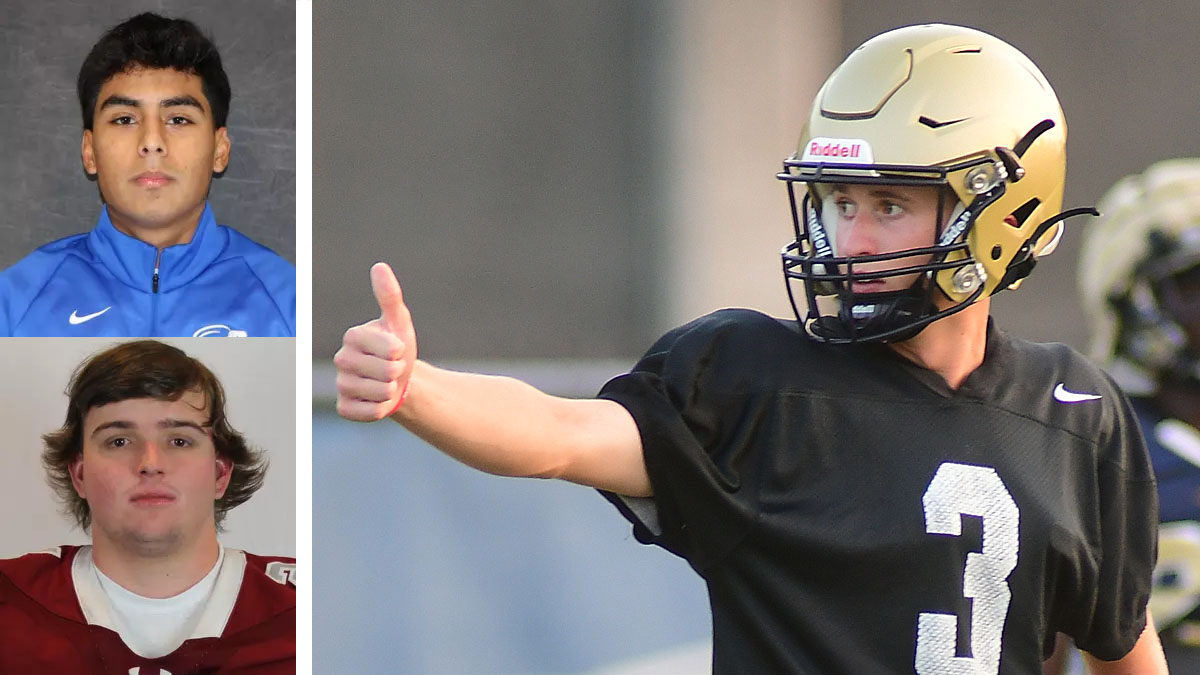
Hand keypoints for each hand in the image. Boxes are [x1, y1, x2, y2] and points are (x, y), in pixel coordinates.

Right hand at [334, 262, 416, 421]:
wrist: (400, 382)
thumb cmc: (398, 349)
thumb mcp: (399, 322)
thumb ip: (389, 296)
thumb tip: (379, 266)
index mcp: (352, 336)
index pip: (388, 349)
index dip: (400, 351)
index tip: (397, 350)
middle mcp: (341, 359)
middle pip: (385, 372)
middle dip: (398, 372)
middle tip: (393, 369)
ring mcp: (341, 384)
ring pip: (379, 393)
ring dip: (392, 391)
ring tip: (387, 384)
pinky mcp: (344, 407)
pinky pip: (369, 412)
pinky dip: (381, 409)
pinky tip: (378, 400)